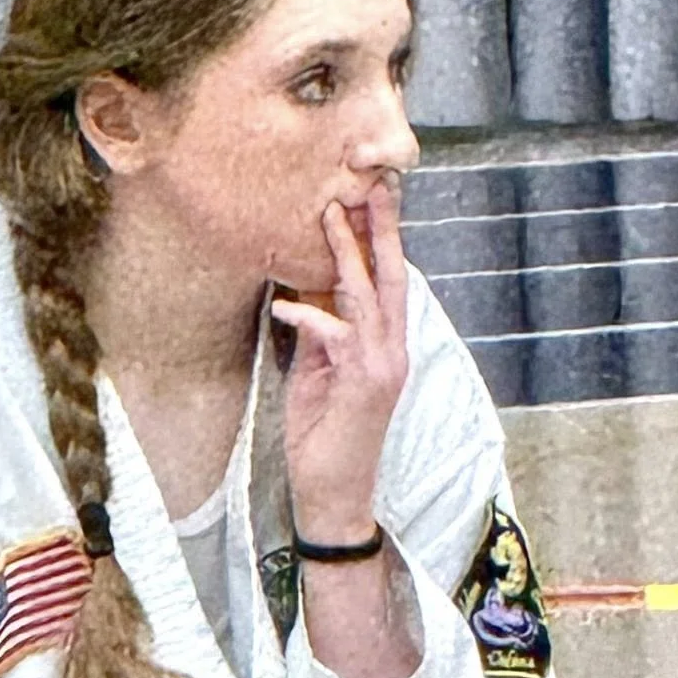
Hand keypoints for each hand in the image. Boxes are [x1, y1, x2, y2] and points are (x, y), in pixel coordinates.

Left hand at [272, 180, 407, 544]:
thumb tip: (306, 297)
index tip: (372, 198)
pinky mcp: (363, 383)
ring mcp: (383, 366)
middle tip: (373, 183)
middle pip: (391, 275)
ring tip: (329, 213)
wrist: (335, 494)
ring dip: (346, 252)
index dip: (383, 239)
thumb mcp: (318, 376)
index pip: (388, 282)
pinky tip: (284, 308)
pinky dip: (309, 318)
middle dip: (382, 227)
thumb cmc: (325, 436)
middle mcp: (393, 350)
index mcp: (386, 346)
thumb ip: (320, 337)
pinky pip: (337, 335)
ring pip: (366, 295)